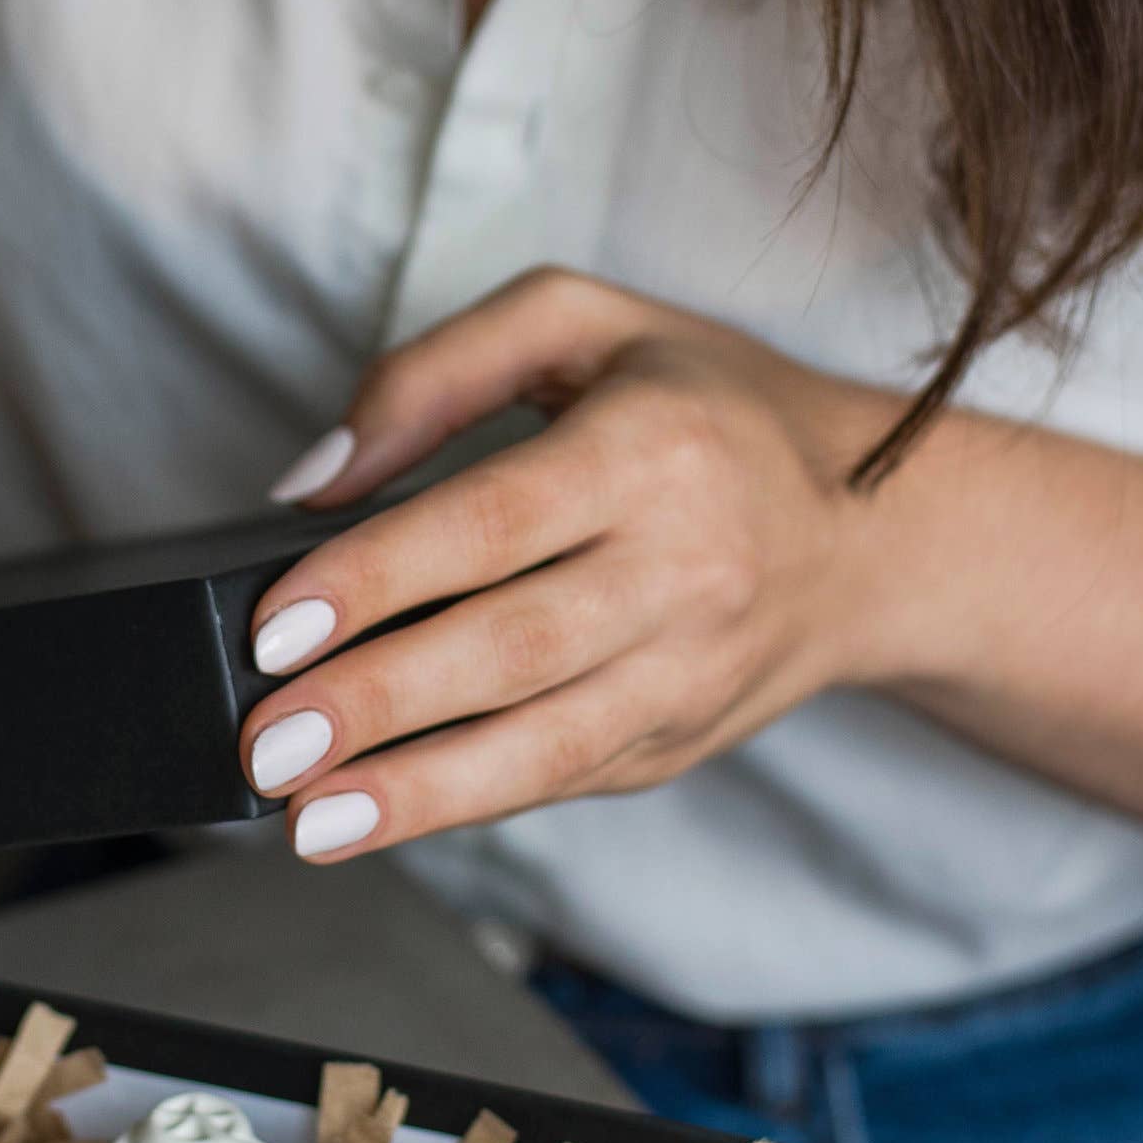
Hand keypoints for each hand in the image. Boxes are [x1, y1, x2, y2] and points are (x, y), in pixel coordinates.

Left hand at [243, 269, 919, 864]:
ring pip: (545, 743)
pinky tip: (376, 818)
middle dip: (377, 704)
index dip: (382, 577)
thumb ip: (437, 371)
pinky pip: (563, 776)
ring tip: (306, 819)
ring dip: (417, 792)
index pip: (499, 521)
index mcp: (656, 446)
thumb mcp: (585, 323)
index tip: (277, 624)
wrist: (878, 530)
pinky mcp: (681, 738)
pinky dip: (467, 804)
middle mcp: (688, 565)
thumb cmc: (708, 406)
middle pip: (514, 647)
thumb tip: (317, 474)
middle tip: (264, 741)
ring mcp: (691, 669)